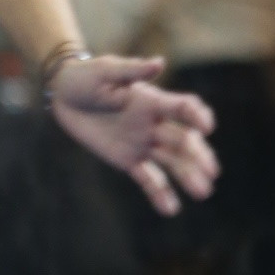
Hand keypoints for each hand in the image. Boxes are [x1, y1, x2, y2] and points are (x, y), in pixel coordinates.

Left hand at [48, 52, 218, 215]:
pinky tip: (171, 210)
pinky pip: (147, 178)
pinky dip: (159, 194)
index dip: (197, 116)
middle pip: (182, 140)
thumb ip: (131, 71)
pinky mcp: (127, 160)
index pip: (182, 108)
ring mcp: (142, 143)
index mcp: (152, 101)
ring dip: (187, 176)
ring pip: (171, 162)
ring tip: (203, 193)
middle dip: (197, 155)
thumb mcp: (105, 71)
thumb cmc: (86, 77)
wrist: (64, 95)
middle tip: (211, 172)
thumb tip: (158, 63)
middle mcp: (153, 123)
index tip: (207, 128)